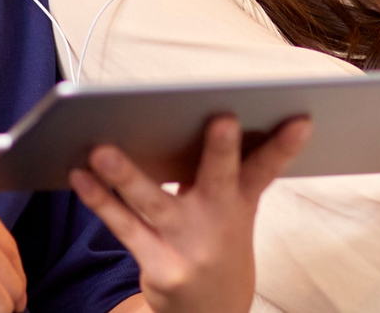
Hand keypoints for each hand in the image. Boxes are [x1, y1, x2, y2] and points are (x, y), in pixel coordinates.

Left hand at [70, 115, 311, 312]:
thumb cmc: (213, 242)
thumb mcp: (229, 210)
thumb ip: (215, 168)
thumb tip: (176, 113)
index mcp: (241, 203)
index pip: (267, 170)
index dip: (285, 146)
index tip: (300, 119)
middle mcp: (220, 224)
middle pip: (220, 181)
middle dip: (222, 152)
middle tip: (223, 120)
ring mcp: (190, 248)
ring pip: (155, 204)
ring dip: (127, 175)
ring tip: (101, 149)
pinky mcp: (161, 267)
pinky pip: (125, 228)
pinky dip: (100, 201)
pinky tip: (80, 175)